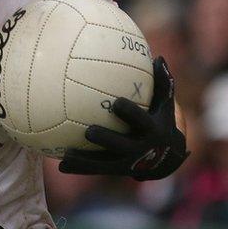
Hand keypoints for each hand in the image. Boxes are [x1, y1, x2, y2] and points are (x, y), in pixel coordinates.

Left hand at [59, 56, 188, 180]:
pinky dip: (79, 168)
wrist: (166, 158)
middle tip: (89, 132)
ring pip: (104, 163)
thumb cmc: (161, 121)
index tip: (116, 103)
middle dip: (106, 140)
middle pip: (121, 146)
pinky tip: (60, 165)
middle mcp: (139, 149)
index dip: (130, 113)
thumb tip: (159, 58)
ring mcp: (127, 162)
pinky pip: (95, 169)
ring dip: (85, 161)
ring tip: (67, 155)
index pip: (140, 121)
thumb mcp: (166, 105)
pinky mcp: (116, 170)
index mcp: (151, 131)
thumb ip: (163, 83)